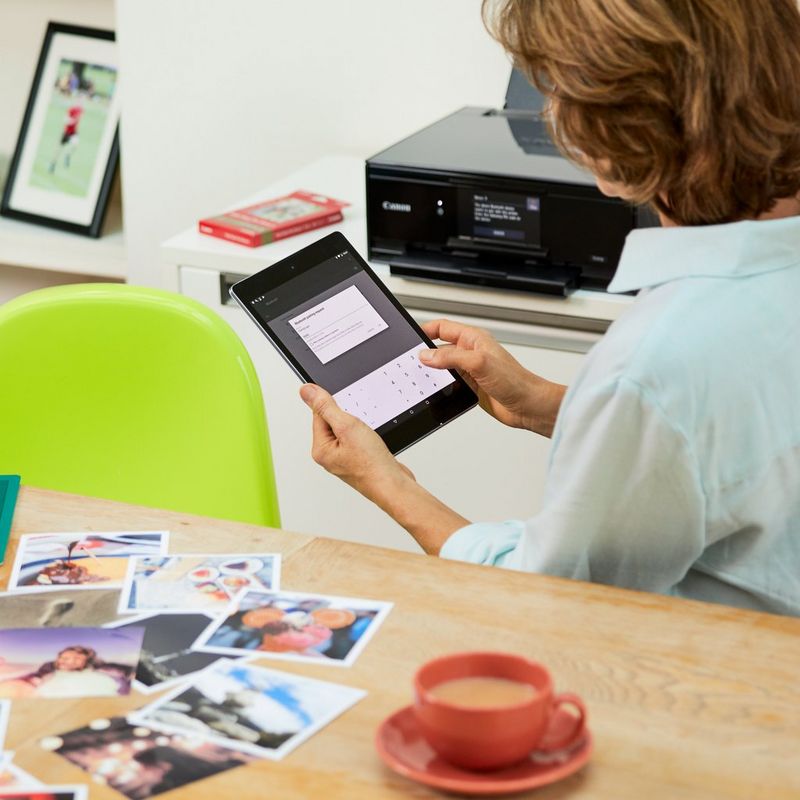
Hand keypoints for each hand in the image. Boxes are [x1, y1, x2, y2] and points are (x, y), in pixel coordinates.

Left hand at [300, 383, 469, 554]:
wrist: (393, 485)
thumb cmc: (371, 464)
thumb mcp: (346, 426)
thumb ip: (325, 407)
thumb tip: (306, 391)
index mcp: (320, 449)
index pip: (319, 414)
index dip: (335, 406)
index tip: (348, 407)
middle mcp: (330, 455)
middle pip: (334, 421)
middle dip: (350, 417)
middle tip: (361, 427)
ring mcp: (345, 458)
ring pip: (349, 429)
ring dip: (360, 426)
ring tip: (368, 437)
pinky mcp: (359, 459)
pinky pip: (360, 439)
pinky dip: (368, 435)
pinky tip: (374, 442)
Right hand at [420, 318, 566, 436]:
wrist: (528, 406)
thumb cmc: (515, 381)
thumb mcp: (479, 363)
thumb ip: (451, 358)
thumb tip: (427, 356)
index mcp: (474, 339)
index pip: (443, 328)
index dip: (426, 330)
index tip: (411, 338)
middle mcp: (471, 353)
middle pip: (440, 348)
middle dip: (426, 355)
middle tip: (411, 363)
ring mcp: (470, 370)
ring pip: (443, 367)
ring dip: (433, 372)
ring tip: (421, 378)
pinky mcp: (471, 386)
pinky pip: (449, 383)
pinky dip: (441, 386)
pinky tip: (436, 391)